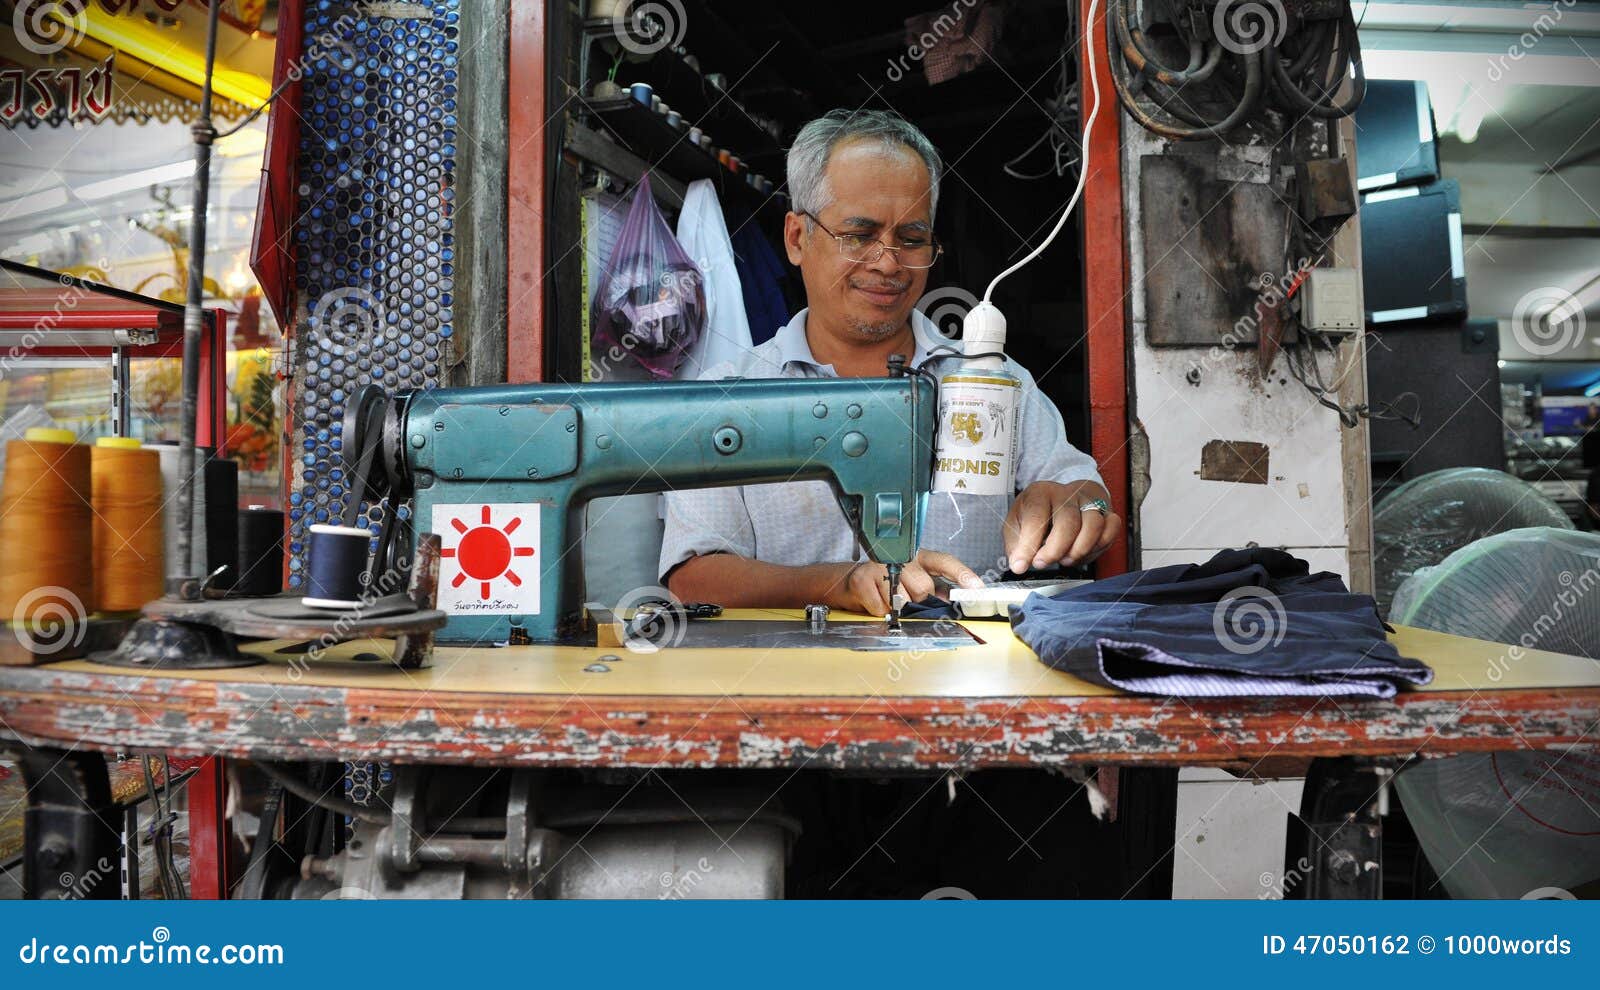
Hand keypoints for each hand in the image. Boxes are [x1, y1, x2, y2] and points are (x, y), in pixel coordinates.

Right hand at [828, 550, 983, 614]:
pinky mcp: (864, 578)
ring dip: (897, 609)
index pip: (945, 562)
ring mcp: (881, 565)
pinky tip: (875, 600)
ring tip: (888, 598)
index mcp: (920, 557)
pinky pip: (882, 608)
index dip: (963, 574)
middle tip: (907, 599)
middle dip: (919, 602)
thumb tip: (950, 604)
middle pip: (924, 588)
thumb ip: (933, 590)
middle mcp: (901, 557)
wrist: (850, 582)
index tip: (976, 588)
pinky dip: (880, 612)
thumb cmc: (887, 583)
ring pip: (903, 601)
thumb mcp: (912, 582)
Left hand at [1002, 481, 1119, 574]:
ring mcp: (1089, 502)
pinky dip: (1100, 545)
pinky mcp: (1106, 511)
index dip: (1028, 545)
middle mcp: (1066, 494)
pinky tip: (1084, 552)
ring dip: (1079, 549)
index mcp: (1040, 493)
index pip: (1036, 517)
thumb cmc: (1039, 513)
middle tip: (1042, 563)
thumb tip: (1018, 564)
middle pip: (1068, 521)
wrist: (1064, 496)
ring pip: (1093, 525)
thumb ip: (1015, 544)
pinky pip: (1112, 527)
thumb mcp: (1017, 523)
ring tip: (1065, 559)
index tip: (1022, 564)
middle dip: (1055, 550)